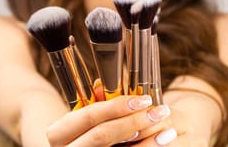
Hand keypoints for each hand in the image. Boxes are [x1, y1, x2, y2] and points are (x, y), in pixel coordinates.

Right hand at [46, 95, 177, 146]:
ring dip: (147, 142)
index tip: (143, 99)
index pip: (87, 116)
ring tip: (168, 130)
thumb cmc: (85, 134)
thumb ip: (95, 103)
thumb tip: (102, 85)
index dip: (115, 106)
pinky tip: (161, 144)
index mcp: (59, 133)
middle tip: (160, 112)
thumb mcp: (85, 119)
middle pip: (102, 136)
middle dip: (134, 121)